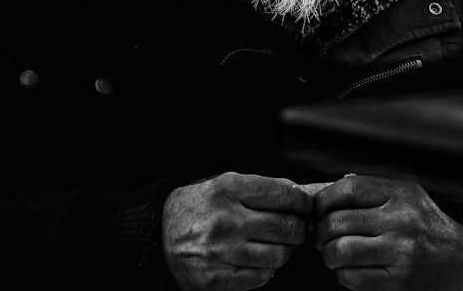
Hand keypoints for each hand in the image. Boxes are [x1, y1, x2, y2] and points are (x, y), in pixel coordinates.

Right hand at [162, 172, 313, 290]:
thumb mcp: (224, 184)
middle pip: (286, 227)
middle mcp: (224, 220)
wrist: (157, 235)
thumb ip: (262, 188)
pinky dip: (267, 269)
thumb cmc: (199, 206)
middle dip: (299, 228)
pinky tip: (259, 259)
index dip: (303, 202)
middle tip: (296, 228)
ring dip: (285, 250)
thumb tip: (302, 195)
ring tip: (277, 244)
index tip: (306, 206)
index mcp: (227, 189)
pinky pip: (261, 277)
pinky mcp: (216, 278)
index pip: (284, 195)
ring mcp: (220, 252)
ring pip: (279, 255)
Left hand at [313, 175, 462, 290]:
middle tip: (322, 236)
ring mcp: (400, 253)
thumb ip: (369, 191)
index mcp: (401, 194)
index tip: (317, 209)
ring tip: (333, 253)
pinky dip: (342, 274)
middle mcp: (401, 221)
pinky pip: (351, 277)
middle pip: (338, 222)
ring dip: (328, 255)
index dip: (323, 199)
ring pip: (340, 251)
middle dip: (320, 231)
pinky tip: (350, 269)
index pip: (349, 189)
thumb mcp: (404, 195)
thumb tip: (321, 192)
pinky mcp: (397, 282)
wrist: (460, 262)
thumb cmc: (422, 225)